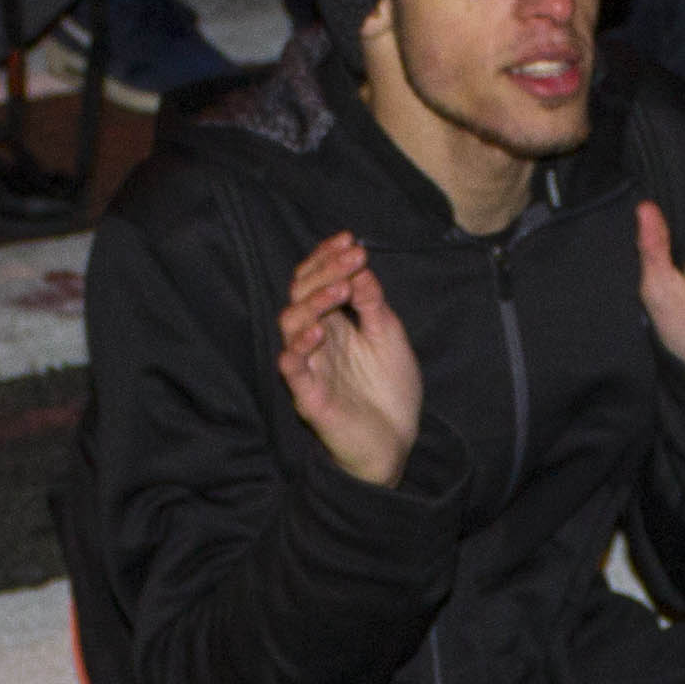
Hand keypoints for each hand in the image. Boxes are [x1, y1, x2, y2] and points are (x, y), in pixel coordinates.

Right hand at [277, 233, 422, 485]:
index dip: (328, 258)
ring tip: (341, 293)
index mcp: (333, 323)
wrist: (395, 443)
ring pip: (290, 324)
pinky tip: (318, 334)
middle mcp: (316, 340)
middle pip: (300, 294)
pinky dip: (299, 349)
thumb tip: (361, 267)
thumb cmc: (388, 390)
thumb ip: (373, 304)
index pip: (316, 281)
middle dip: (324, 272)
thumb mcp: (388, 337)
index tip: (351, 240)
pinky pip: (291, 369)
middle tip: (352, 259)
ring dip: (313, 303)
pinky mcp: (308, 396)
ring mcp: (310, 366)